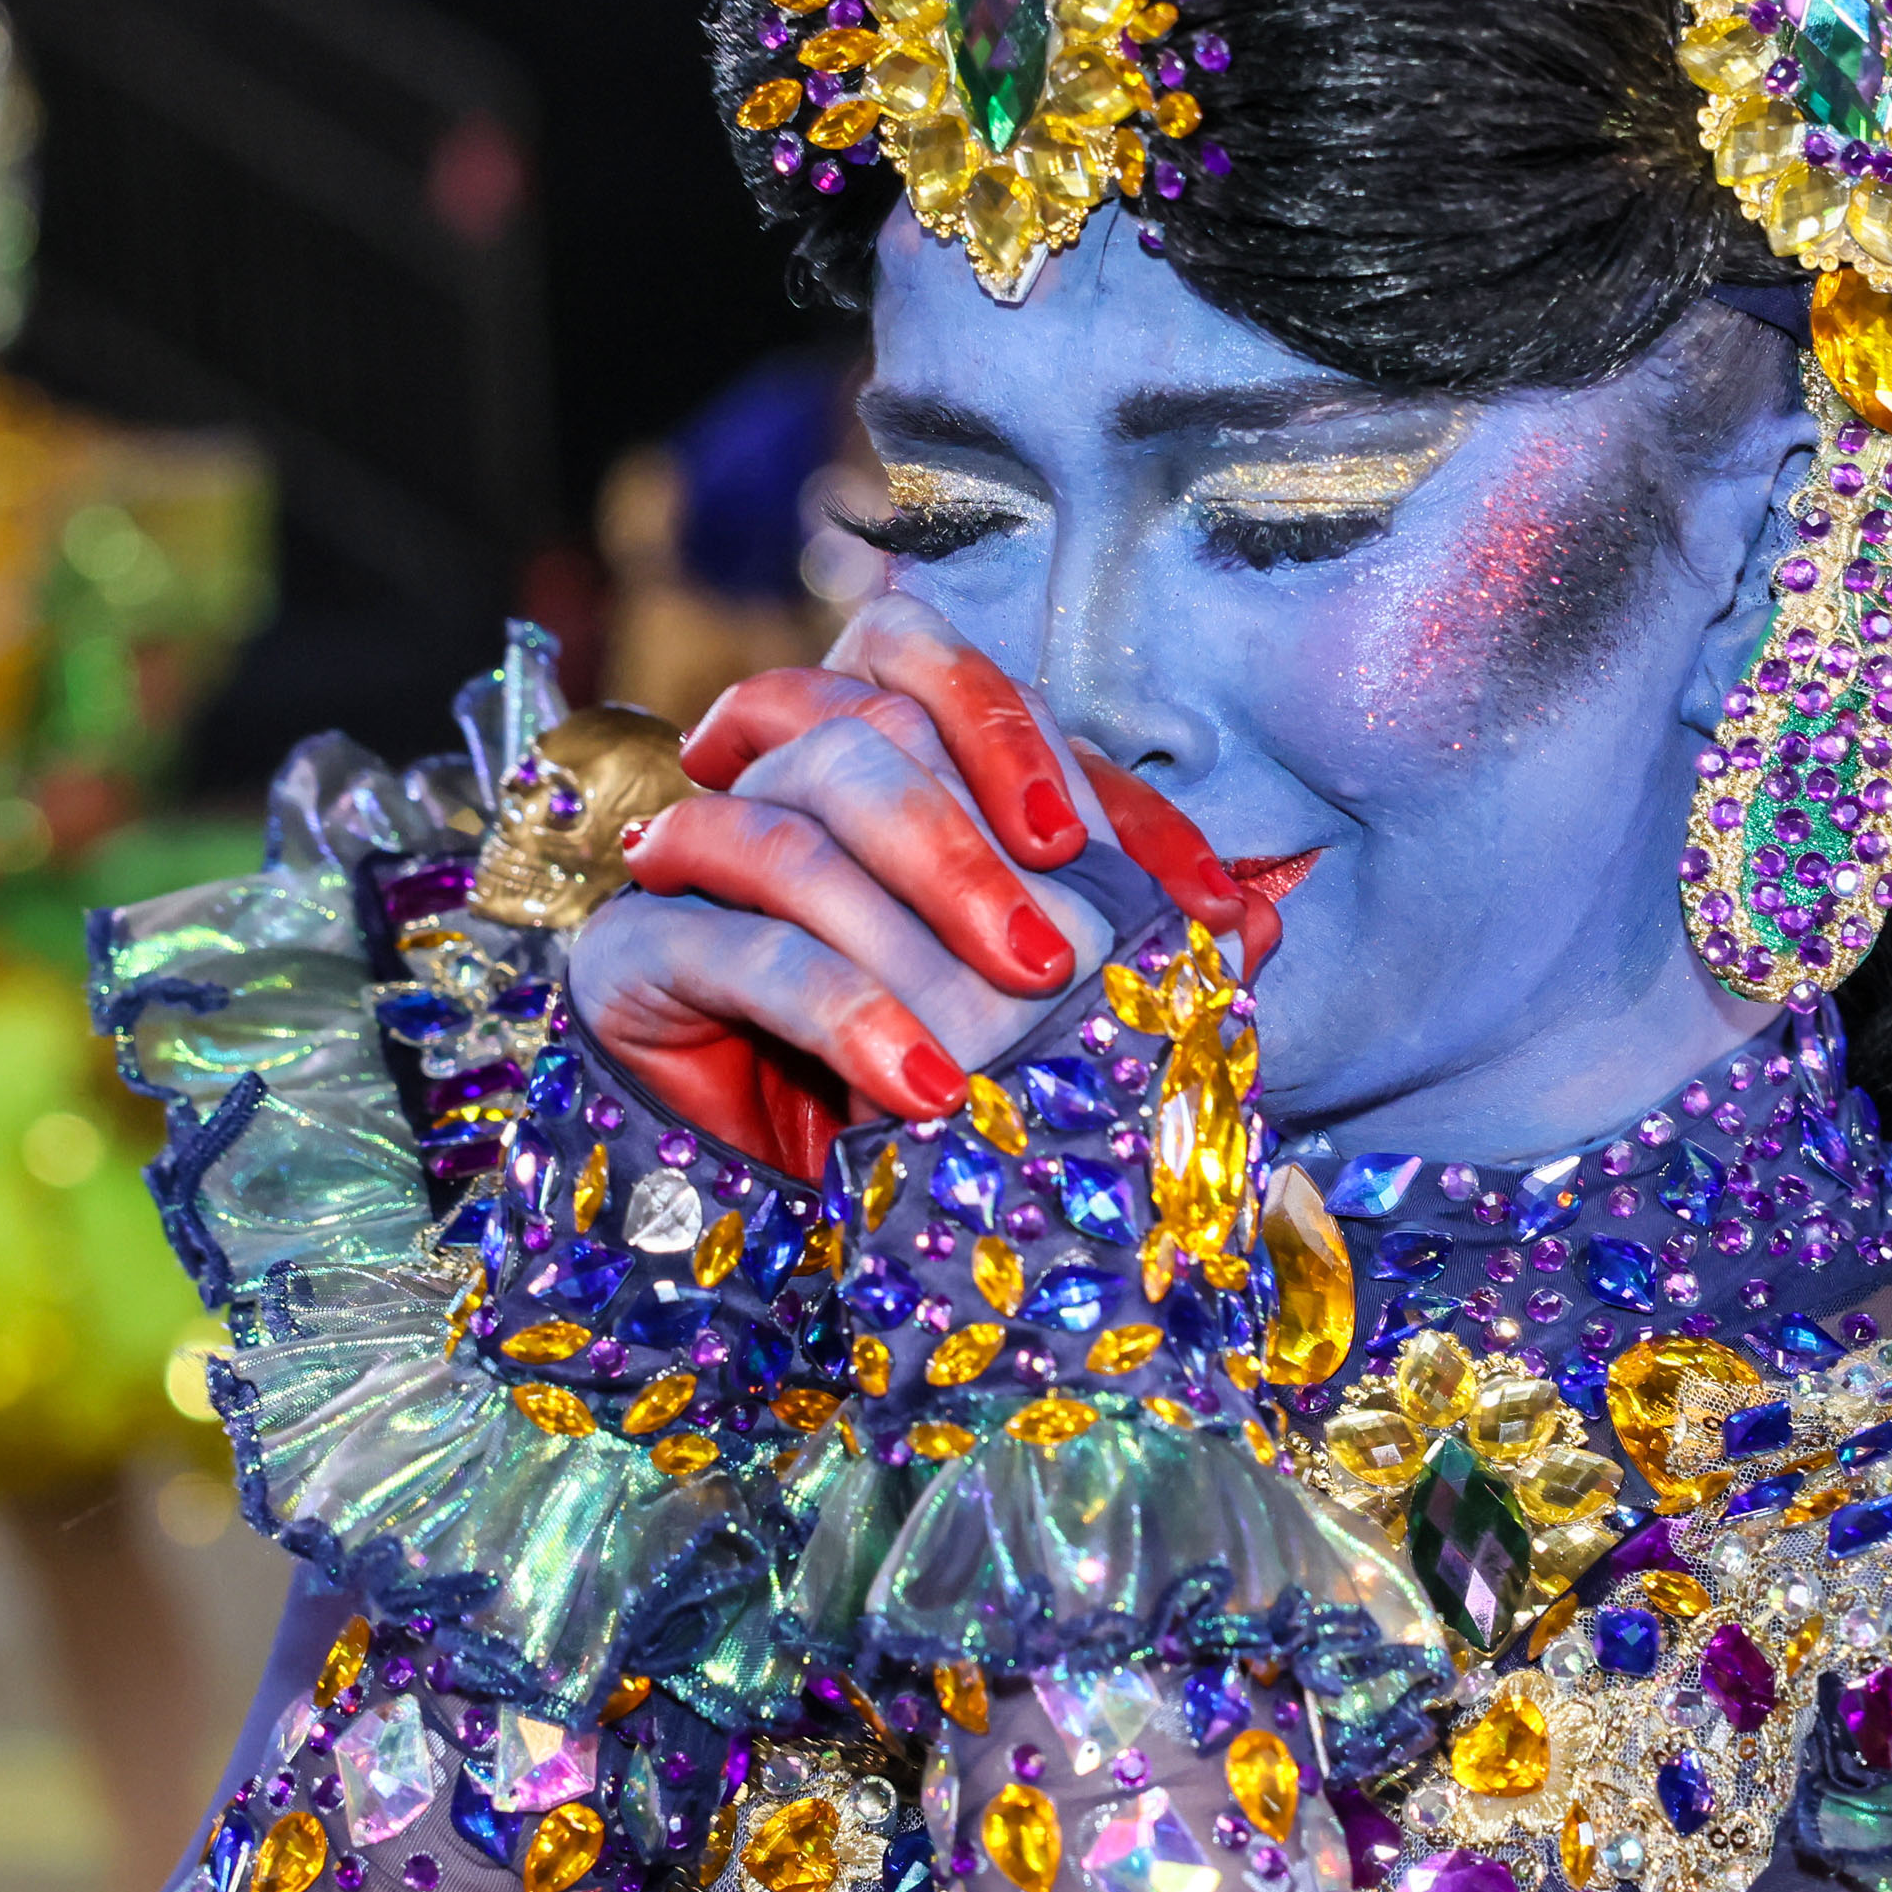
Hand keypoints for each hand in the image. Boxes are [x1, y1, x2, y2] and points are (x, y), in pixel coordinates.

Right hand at [576, 597, 1266, 1171]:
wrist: (769, 1211)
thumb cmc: (915, 1083)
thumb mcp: (1047, 1010)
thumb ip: (1138, 947)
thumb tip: (1256, 917)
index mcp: (873, 755)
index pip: (951, 679)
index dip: (1044, 749)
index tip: (1150, 876)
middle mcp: (776, 776)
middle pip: (868, 719)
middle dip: (977, 829)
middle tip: (1059, 952)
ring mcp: (695, 854)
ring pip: (796, 804)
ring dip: (917, 896)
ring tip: (1013, 1005)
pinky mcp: (634, 950)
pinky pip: (737, 942)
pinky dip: (843, 1006)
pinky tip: (919, 1083)